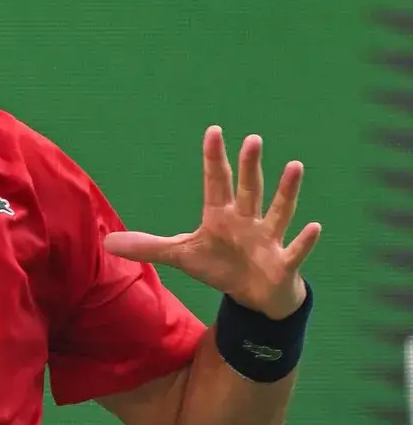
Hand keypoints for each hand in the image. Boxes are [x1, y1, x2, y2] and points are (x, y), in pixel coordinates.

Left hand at [104, 126, 320, 318]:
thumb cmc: (221, 266)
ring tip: (294, 165)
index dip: (213, 159)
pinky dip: (305, 241)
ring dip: (286, 191)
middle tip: (251, 138)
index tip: (213, 131)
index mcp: (221, 216)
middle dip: (248, 167)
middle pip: (247, 190)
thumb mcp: (182, 256)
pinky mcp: (282, 262)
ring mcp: (267, 239)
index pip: (215, 182)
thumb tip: (108, 243)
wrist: (254, 294)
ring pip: (278, 211)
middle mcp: (247, 221)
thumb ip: (148, 247)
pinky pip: (295, 250)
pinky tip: (316, 226)